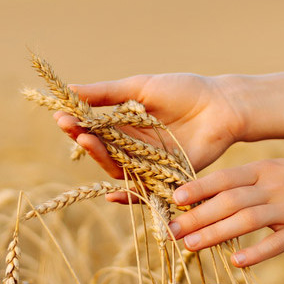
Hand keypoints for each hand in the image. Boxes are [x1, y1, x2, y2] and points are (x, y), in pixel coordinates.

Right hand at [55, 74, 246, 200]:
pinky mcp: (167, 178)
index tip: (61, 116)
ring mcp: (150, 164)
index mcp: (127, 126)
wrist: (222, 105)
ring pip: (118, 168)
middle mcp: (135, 147)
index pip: (95, 130)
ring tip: (86, 140)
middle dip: (85, 140)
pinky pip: (144, 190)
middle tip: (71, 128)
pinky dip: (128, 195)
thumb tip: (69, 89)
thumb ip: (107, 93)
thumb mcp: (141, 88)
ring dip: (100, 157)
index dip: (78, 125)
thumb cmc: (184, 91)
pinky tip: (112, 193)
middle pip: (103, 151)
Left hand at [168, 155, 283, 266]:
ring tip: (190, 246)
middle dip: (196, 215)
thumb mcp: (282, 172)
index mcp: (265, 170)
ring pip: (246, 219)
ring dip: (215, 233)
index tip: (172, 198)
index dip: (197, 188)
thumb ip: (253, 184)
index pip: (224, 177)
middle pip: (228, 200)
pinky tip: (235, 262)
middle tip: (169, 230)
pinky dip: (255, 252)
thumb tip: (219, 199)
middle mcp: (273, 185)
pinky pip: (277, 241)